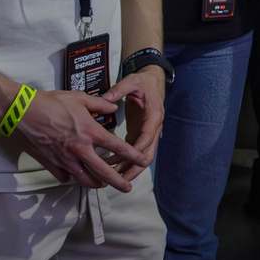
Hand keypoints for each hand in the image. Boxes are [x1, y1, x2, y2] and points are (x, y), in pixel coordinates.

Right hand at [12, 88, 150, 190]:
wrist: (20, 113)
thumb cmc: (50, 103)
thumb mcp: (79, 98)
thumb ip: (100, 104)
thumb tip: (112, 106)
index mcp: (90, 133)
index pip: (118, 148)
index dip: (133, 156)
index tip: (143, 161)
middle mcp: (80, 150)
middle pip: (104, 172)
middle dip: (118, 182)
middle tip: (127, 188)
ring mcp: (64, 159)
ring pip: (84, 179)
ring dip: (95, 183)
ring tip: (102, 184)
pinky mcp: (50, 164)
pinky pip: (65, 177)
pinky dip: (72, 177)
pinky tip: (75, 174)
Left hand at [106, 67, 165, 183]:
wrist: (154, 80)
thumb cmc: (144, 81)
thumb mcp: (132, 81)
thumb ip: (119, 90)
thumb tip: (105, 99)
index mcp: (153, 116)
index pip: (147, 137)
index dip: (137, 149)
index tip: (127, 159)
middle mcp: (153, 127)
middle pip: (148, 153)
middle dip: (135, 168)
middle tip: (121, 179)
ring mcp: (148, 132)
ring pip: (142, 156)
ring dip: (130, 167)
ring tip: (114, 178)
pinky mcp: (140, 133)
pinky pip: (135, 151)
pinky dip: (126, 160)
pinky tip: (112, 165)